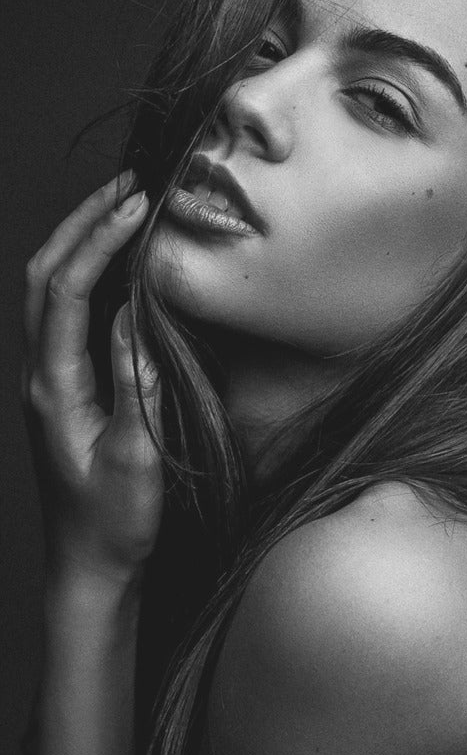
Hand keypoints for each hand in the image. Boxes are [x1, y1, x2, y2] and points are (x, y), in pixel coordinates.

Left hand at [22, 172, 163, 585]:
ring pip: (50, 293)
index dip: (99, 240)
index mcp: (52, 386)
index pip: (66, 289)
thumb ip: (132, 382)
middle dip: (80, 223)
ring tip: (122, 212)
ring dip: (80, 244)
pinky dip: (90, 278)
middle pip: (44, 276)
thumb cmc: (113, 522)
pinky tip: (121, 271)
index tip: (138, 205)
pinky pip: (68, 318)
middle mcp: (40, 375)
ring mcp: (49, 382)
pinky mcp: (65, 391)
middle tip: (125, 186)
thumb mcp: (132, 455)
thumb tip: (131, 312)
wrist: (88, 568)